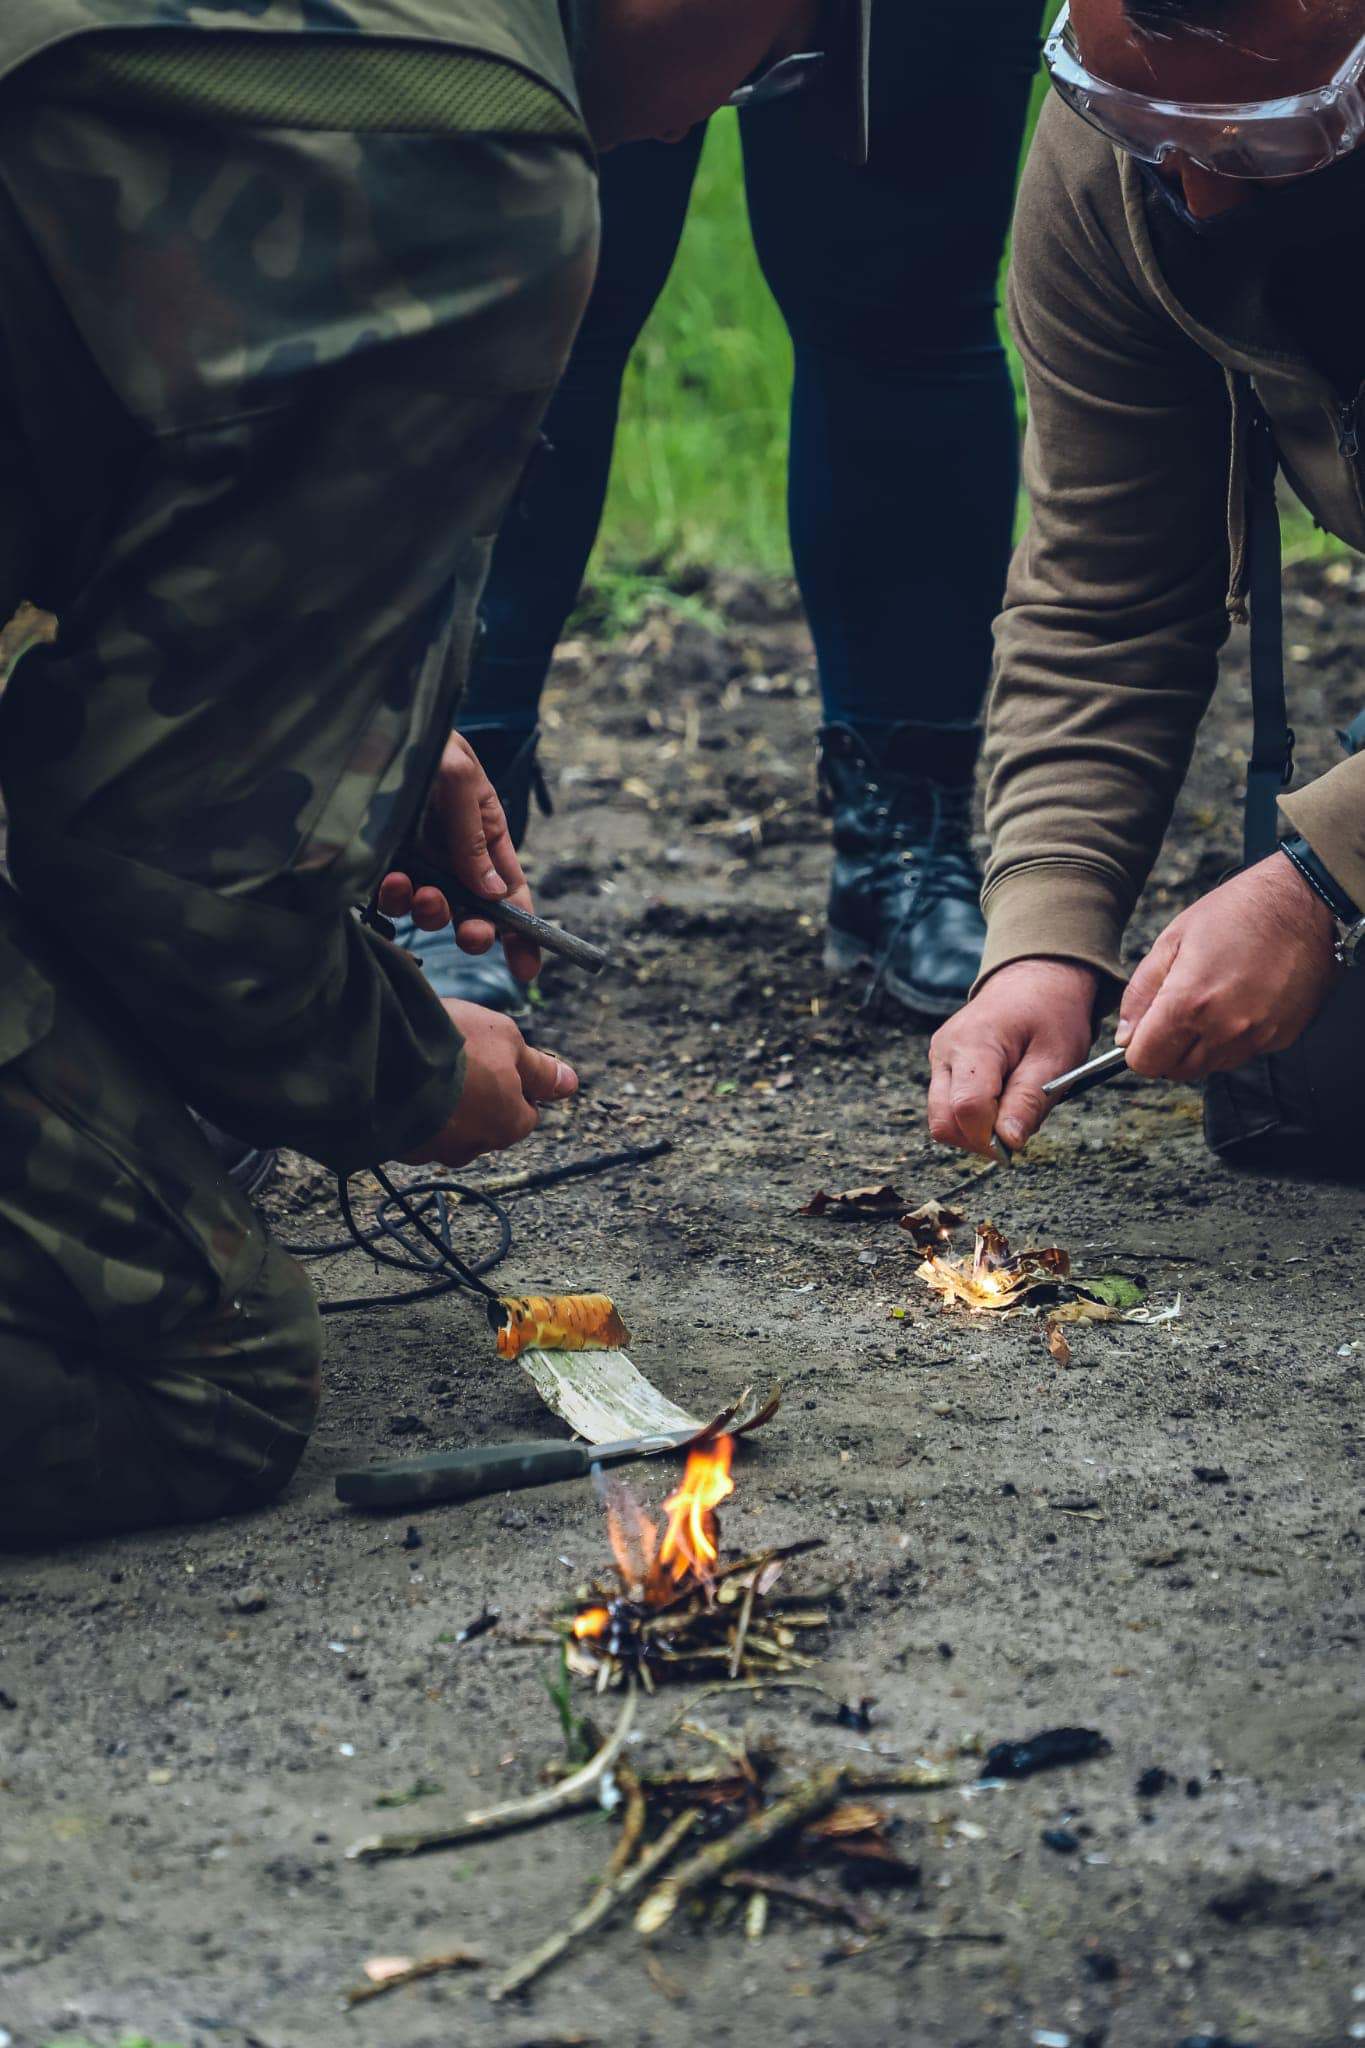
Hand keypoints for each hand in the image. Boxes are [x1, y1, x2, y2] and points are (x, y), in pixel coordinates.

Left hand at [377, 734, 540, 983]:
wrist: (370, 721)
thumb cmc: (428, 739)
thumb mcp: (462, 779)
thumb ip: (475, 838)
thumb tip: (494, 895)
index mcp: (486, 834)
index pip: (512, 892)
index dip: (523, 932)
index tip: (528, 968)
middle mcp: (454, 854)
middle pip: (473, 911)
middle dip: (475, 930)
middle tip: (470, 935)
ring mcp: (416, 859)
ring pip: (431, 910)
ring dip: (432, 912)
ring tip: (422, 893)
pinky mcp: (380, 861)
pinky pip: (390, 897)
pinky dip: (394, 900)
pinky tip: (392, 882)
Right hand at [401, 1001, 577, 1167]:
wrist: (385, 1055)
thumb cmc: (456, 1046)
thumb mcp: (507, 1041)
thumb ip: (539, 1068)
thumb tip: (570, 1084)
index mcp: (509, 1126)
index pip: (525, 1113)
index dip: (514, 1083)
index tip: (495, 1060)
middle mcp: (473, 1148)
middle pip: (485, 1123)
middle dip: (476, 1096)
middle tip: (458, 1059)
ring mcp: (431, 1151)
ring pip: (445, 1129)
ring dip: (440, 1104)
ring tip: (424, 1066)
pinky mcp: (394, 1147)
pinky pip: (409, 1129)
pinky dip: (409, 1108)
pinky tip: (400, 1080)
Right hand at [928, 959, 1100, 1156]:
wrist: (1036, 981)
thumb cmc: (1051, 1015)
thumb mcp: (1056, 1058)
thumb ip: (1029, 1101)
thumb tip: (1009, 1142)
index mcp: (974, 1043)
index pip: (966, 1108)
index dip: (991, 1135)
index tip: (1018, 1137)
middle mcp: (945, 1050)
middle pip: (943, 1121)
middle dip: (979, 1139)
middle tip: (1015, 1130)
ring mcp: (938, 1058)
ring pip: (941, 1119)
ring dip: (975, 1130)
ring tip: (1010, 1110)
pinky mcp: (940, 1065)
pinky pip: (946, 1106)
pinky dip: (972, 1117)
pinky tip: (999, 1100)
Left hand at [1117, 854, 1338, 1081]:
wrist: (1305, 904)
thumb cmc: (1237, 912)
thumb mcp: (1173, 939)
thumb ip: (1141, 993)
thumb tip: (1126, 1036)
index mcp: (1189, 1003)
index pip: (1145, 1061)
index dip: (1139, 1047)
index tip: (1145, 1028)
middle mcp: (1225, 1029)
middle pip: (1176, 1070)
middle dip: (1167, 1049)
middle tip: (1176, 1012)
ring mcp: (1257, 1037)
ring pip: (1210, 1066)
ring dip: (1200, 1046)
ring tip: (1211, 1001)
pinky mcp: (1281, 1037)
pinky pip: (1243, 1053)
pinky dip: (1233, 1039)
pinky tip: (1240, 1002)